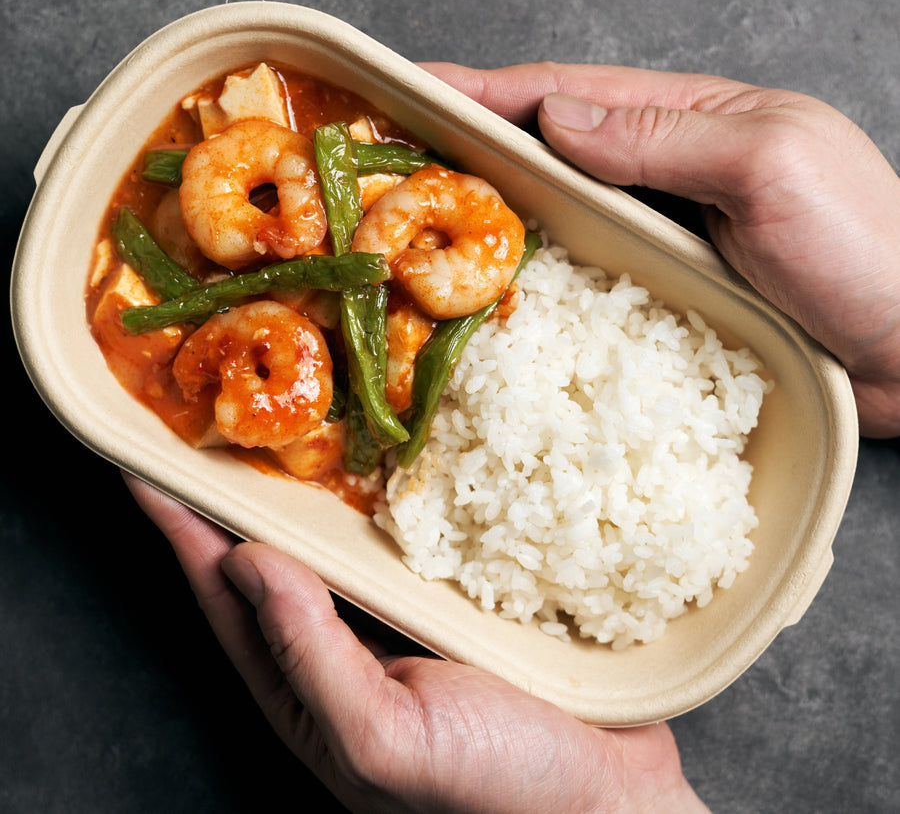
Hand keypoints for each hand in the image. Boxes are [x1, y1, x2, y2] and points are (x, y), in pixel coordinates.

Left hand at [123, 473, 707, 812]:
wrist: (608, 802)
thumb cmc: (495, 787)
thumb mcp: (384, 737)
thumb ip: (309, 655)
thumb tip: (248, 563)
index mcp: (309, 690)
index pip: (225, 596)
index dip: (181, 530)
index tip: (142, 466)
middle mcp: (344, 649)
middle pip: (272, 557)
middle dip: (235, 496)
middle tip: (215, 424)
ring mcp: (398, 621)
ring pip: (335, 540)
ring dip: (306, 488)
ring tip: (284, 427)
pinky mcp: (450, 599)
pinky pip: (400, 538)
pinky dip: (380, 497)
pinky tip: (381, 459)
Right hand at [422, 62, 899, 438]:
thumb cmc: (867, 253)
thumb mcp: (772, 170)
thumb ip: (667, 137)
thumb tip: (558, 117)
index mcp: (693, 122)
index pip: (568, 95)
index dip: (486, 89)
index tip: (410, 88)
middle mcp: (668, 174)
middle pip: (551, 149)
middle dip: (472, 144)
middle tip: (394, 154)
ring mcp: (664, 235)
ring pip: (560, 212)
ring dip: (493, 209)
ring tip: (424, 216)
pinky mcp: (664, 293)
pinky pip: (585, 273)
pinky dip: (535, 271)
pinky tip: (497, 282)